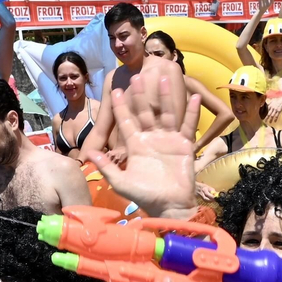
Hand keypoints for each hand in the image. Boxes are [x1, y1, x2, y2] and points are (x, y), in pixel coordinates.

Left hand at [98, 58, 199, 215]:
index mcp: (136, 145)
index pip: (127, 120)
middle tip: (137, 75)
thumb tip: (87, 155)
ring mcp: (169, 139)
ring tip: (163, 78)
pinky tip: (194, 96)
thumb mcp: (121, 182)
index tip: (117, 90)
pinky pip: (188, 125)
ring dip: (165, 96)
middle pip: (146, 111)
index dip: (121, 106)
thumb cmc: (145, 196)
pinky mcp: (184, 144)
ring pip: (167, 113)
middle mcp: (152, 138)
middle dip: (141, 94)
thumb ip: (106, 167)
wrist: (170, 206)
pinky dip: (192, 112)